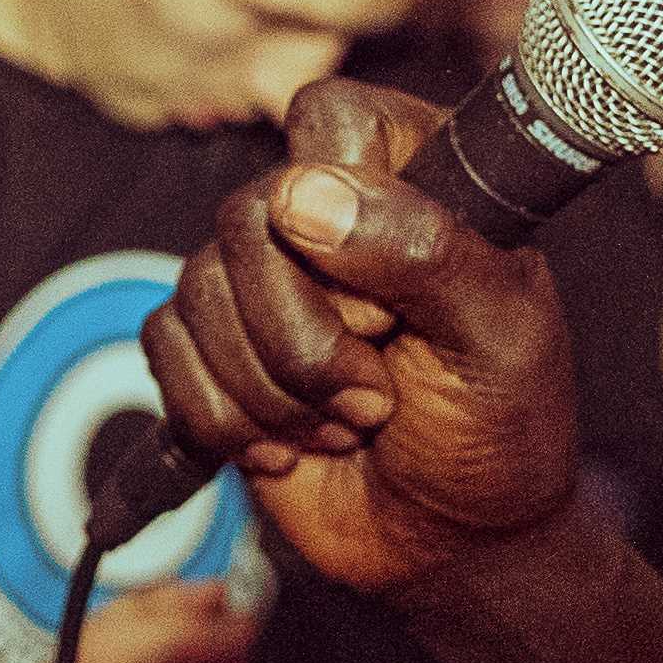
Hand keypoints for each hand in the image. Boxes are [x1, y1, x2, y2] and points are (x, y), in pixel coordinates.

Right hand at [144, 79, 585, 599]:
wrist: (452, 542)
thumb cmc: (498, 431)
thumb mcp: (497, 338)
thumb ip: (423, 251)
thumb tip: (301, 196)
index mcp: (413, 176)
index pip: (330, 120)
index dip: (344, 207)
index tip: (390, 299)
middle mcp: (327, 210)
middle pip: (246, 218)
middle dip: (305, 338)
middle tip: (377, 395)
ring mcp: (262, 276)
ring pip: (197, 290)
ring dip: (273, 393)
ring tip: (345, 427)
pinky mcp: (211, 342)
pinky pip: (164, 346)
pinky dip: (226, 417)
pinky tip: (289, 443)